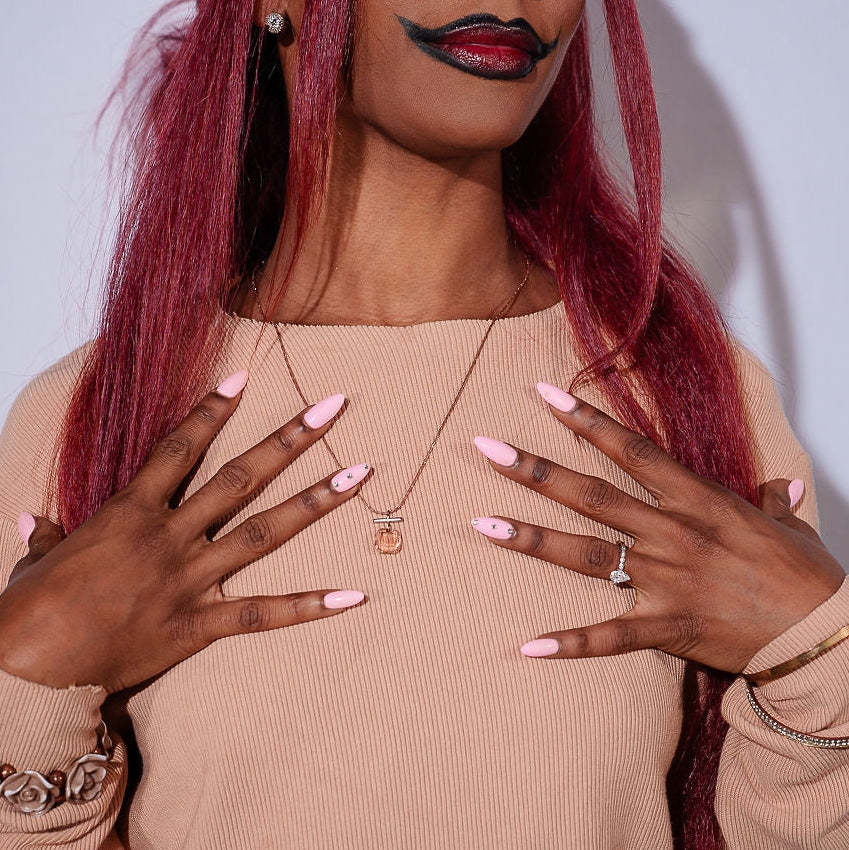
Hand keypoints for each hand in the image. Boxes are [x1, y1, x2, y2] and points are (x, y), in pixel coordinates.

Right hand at [0, 375, 369, 692]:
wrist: (26, 673)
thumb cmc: (28, 610)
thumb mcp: (37, 561)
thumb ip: (47, 535)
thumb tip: (32, 519)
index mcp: (130, 512)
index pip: (179, 447)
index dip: (212, 410)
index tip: (244, 378)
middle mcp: (170, 537)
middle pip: (241, 477)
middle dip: (290, 439)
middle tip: (335, 407)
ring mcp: (190, 579)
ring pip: (264, 532)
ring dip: (316, 502)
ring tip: (360, 476)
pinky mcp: (198, 625)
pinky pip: (263, 613)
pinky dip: (309, 606)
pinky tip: (354, 595)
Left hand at [472, 384, 844, 672]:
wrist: (826, 635)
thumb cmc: (807, 576)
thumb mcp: (787, 526)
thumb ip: (772, 501)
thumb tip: (780, 485)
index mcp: (696, 500)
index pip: (629, 450)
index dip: (585, 420)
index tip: (544, 396)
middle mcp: (670, 533)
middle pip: (589, 494)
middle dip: (534, 470)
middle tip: (486, 450)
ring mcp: (664, 580)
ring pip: (584, 555)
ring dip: (531, 539)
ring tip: (483, 525)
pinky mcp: (666, 626)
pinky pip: (609, 636)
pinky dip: (569, 643)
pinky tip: (527, 647)